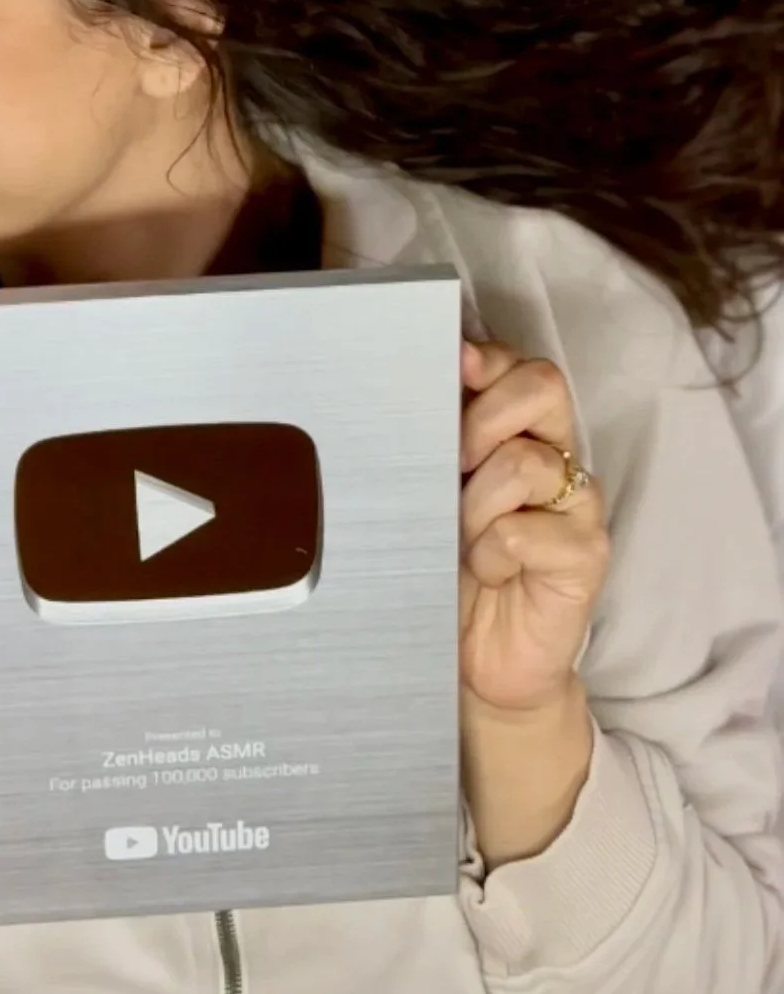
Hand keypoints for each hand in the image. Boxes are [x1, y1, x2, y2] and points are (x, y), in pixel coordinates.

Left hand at [459, 340, 609, 715]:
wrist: (481, 659)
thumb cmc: (451, 568)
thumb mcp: (435, 493)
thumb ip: (440, 440)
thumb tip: (430, 383)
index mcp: (522, 434)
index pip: (522, 368)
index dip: (487, 361)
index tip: (452, 367)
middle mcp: (558, 459)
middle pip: (542, 386)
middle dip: (483, 416)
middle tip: (455, 464)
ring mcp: (580, 506)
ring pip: (521, 463)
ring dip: (474, 504)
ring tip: (465, 540)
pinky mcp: (588, 555)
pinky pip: (520, 532)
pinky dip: (489, 555)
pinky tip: (490, 574)